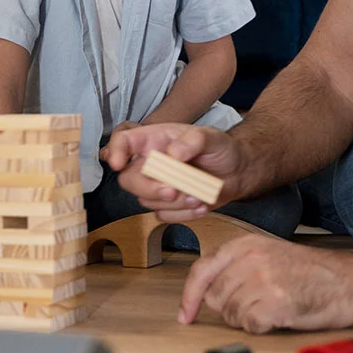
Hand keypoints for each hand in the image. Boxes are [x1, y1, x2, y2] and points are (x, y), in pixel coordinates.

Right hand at [102, 123, 246, 222]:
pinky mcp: (167, 205)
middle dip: (148, 188)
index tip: (117, 163)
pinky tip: (202, 205)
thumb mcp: (211, 137)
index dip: (115, 150)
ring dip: (175, 202)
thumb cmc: (219, 148)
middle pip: (128, 179)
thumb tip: (173, 154)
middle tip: (173, 191)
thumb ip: (193, 140)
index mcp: (153, 141)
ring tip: (200, 195)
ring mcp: (156, 186)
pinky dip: (183, 214)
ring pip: (147, 201)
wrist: (237, 172)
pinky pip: (164, 216)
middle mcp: (149, 163)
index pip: (124, 141)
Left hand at [179, 235, 352, 332]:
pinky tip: (278, 315)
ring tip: (272, 306)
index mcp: (244, 245)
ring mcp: (262, 281)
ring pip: (231, 314)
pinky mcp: (276, 303)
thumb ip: (236, 265)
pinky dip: (261, 327)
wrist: (349, 282)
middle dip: (230, 309)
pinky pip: (250, 325)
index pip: (201, 271)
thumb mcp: (268, 253)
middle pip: (215, 298)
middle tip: (256, 303)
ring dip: (248, 318)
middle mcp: (250, 259)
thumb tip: (205, 291)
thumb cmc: (311, 271)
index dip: (189, 297)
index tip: (185, 314)